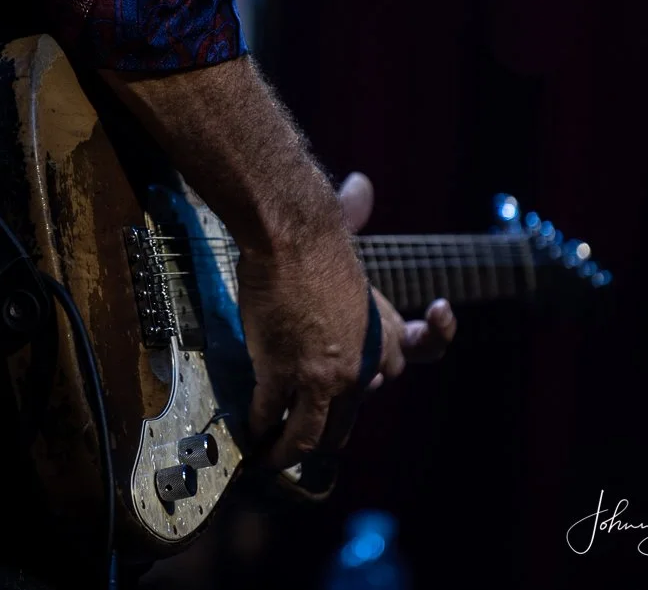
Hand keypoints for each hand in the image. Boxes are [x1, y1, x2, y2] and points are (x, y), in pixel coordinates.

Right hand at [241, 172, 455, 469]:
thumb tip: (361, 187)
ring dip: (287, 452)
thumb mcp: (352, 246)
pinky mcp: (284, 377)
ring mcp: (323, 378)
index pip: (399, 369)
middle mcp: (360, 367)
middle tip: (305, 439)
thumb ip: (358, 219)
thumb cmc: (320, 238)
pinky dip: (257, 429)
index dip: (382, 378)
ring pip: (308, 436)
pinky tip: (248, 432)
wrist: (293, 239)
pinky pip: (270, 416)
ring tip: (271, 459)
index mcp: (382, 336)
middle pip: (347, 420)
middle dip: (325, 435)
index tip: (372, 382)